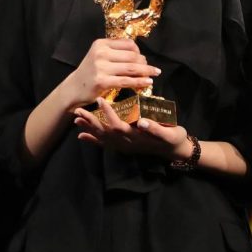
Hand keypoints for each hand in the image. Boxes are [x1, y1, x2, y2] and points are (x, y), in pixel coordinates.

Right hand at [59, 39, 160, 110]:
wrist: (73, 89)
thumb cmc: (89, 73)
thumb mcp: (99, 56)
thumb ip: (116, 52)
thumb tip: (141, 56)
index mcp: (101, 43)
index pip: (128, 44)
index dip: (139, 51)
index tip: (143, 59)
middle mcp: (101, 53)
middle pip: (132, 55)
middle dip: (144, 63)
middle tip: (151, 69)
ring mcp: (100, 67)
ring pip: (131, 68)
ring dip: (146, 71)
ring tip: (155, 74)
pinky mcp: (102, 81)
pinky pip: (126, 81)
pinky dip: (140, 82)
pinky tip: (148, 82)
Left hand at [73, 98, 189, 159]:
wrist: (175, 151)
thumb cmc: (173, 138)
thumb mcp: (169, 133)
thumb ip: (156, 129)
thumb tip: (143, 121)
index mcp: (136, 137)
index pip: (118, 125)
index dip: (109, 113)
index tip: (101, 100)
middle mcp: (127, 143)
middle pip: (105, 133)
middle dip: (91, 122)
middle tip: (78, 111)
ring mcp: (124, 146)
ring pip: (103, 138)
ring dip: (89, 129)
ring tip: (76, 120)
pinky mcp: (124, 147)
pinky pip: (105, 144)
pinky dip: (93, 140)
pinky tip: (82, 136)